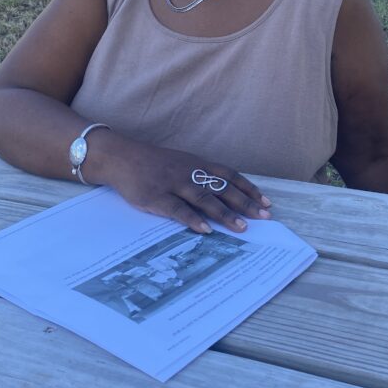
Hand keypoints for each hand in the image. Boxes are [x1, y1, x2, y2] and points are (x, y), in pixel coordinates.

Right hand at [102, 138, 271, 233]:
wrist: (121, 157)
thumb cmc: (153, 163)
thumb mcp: (180, 163)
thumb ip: (199, 176)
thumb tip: (222, 194)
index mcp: (197, 164)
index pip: (230, 176)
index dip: (249, 189)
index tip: (266, 201)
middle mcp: (190, 173)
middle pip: (222, 188)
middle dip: (245, 203)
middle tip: (264, 216)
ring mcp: (173, 184)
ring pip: (204, 199)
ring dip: (224, 214)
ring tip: (241, 227)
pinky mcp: (156, 197)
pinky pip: (177, 209)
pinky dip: (192, 220)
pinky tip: (205, 230)